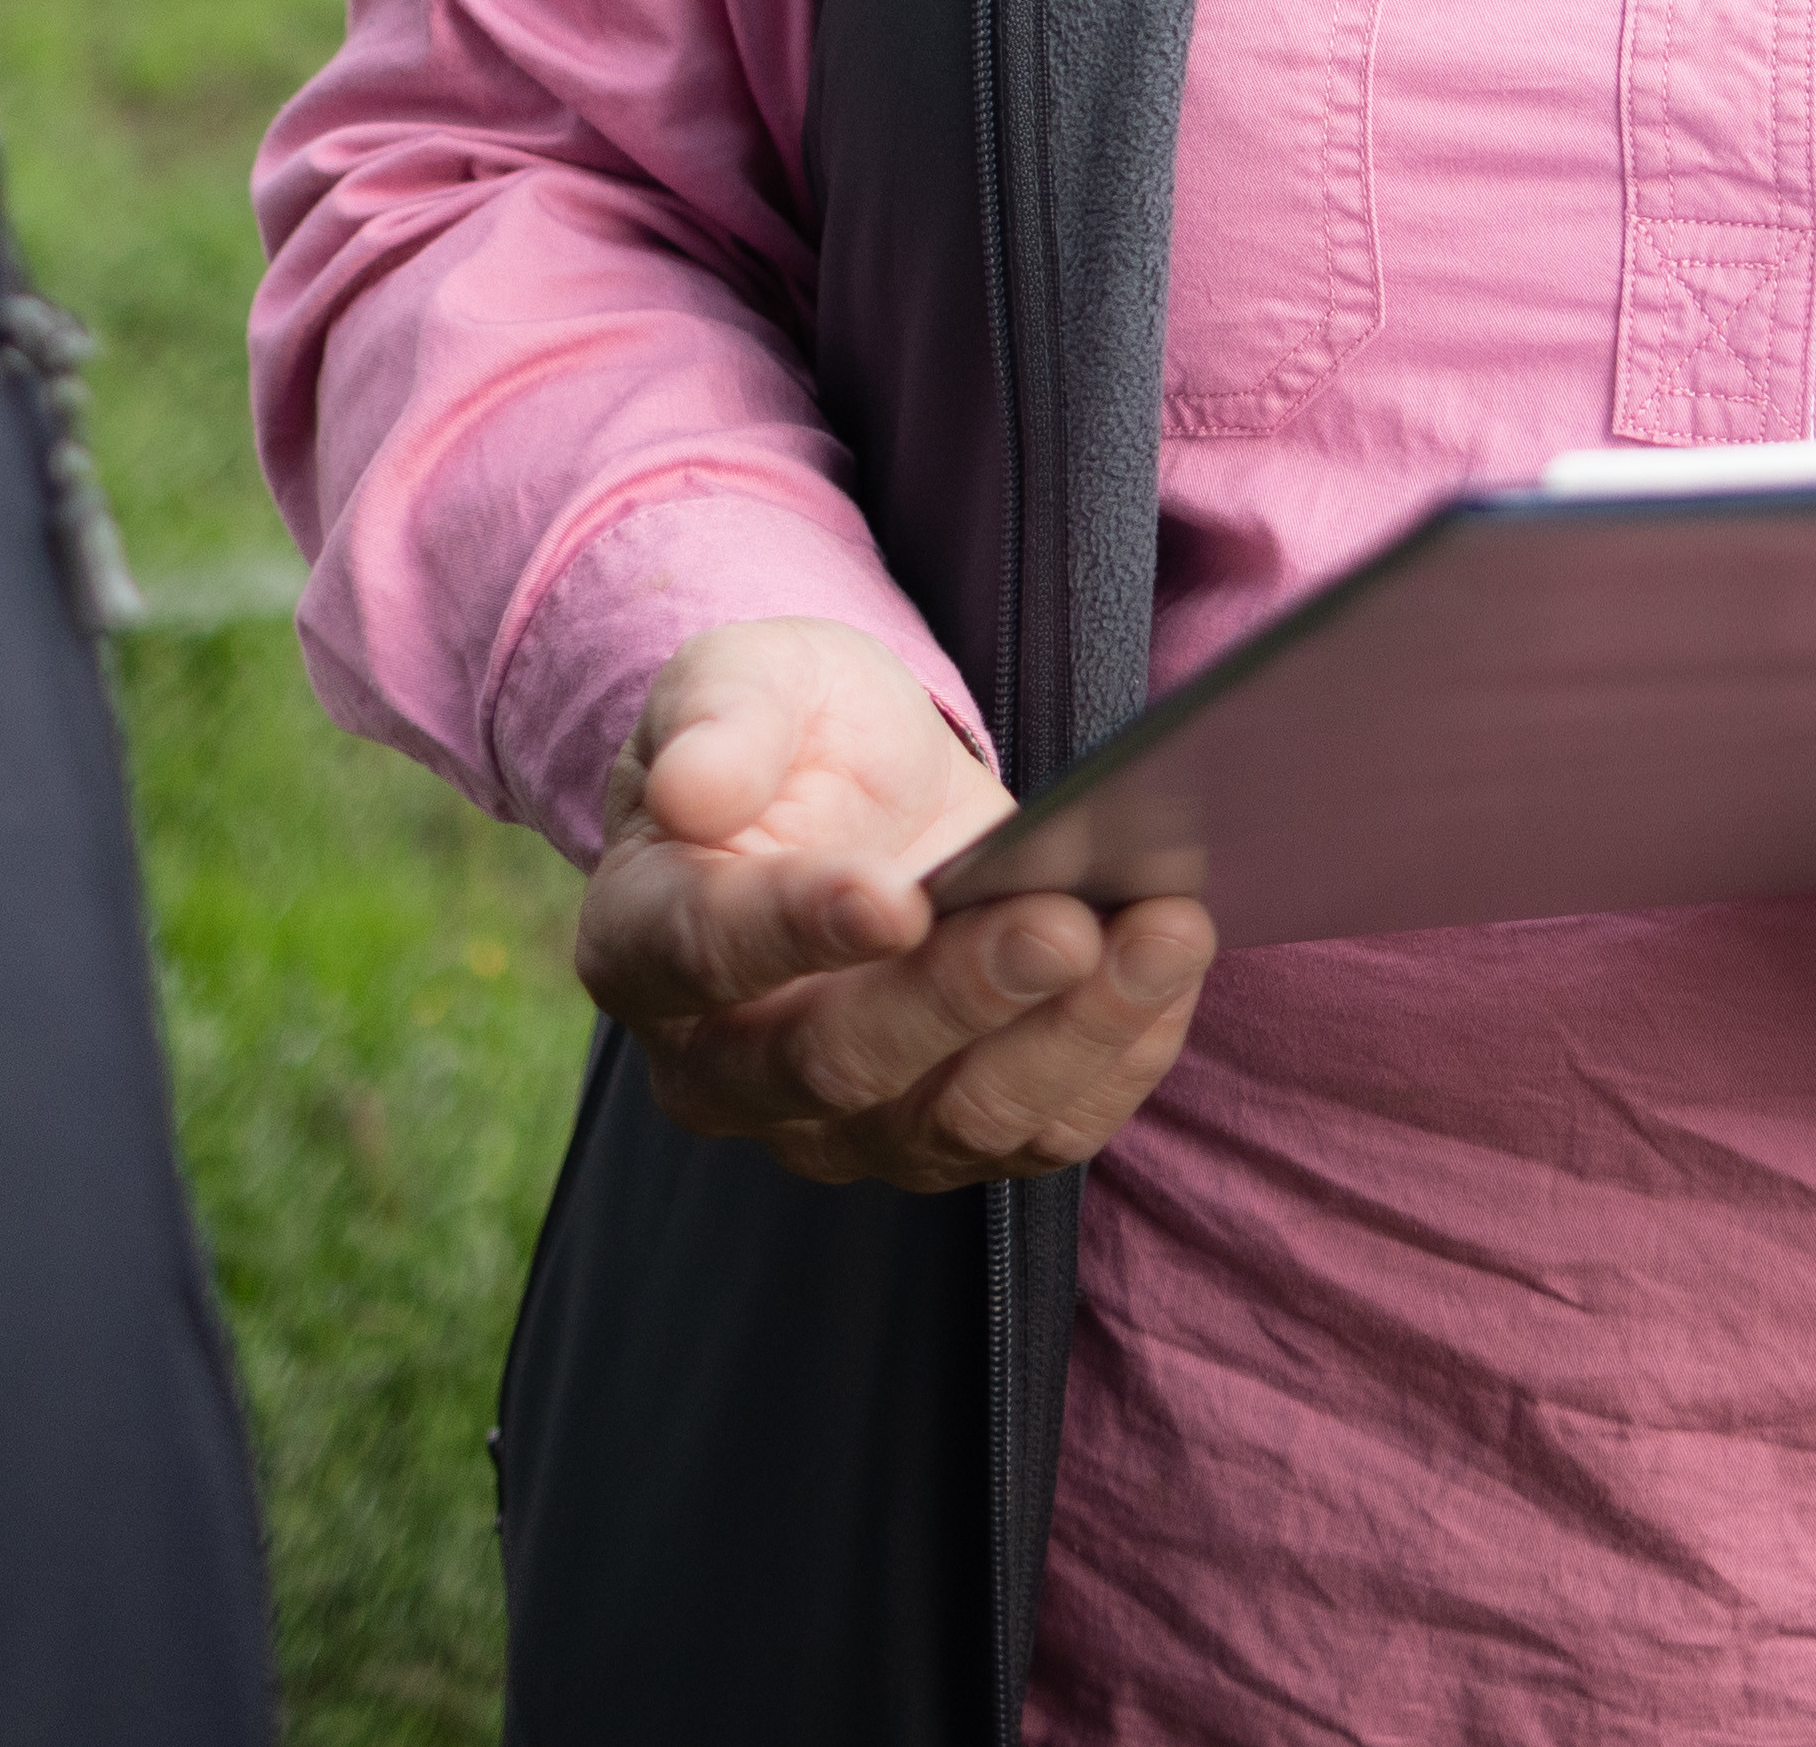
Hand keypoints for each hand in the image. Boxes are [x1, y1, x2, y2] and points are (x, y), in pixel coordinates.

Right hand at [570, 618, 1214, 1190]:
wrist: (850, 792)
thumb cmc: (782, 733)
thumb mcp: (743, 678)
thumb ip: (715, 722)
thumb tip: (691, 793)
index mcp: (645, 943)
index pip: (708, 955)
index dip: (799, 930)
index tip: (894, 897)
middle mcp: (726, 1068)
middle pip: (839, 1065)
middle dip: (962, 996)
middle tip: (1062, 922)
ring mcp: (840, 1124)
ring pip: (955, 1121)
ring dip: (1072, 1033)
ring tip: (1164, 932)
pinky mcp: (947, 1136)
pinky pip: (1039, 1134)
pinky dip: (1117, 1061)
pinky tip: (1171, 973)